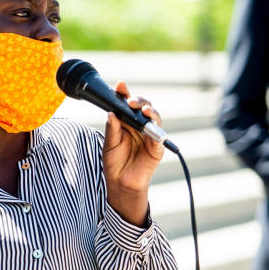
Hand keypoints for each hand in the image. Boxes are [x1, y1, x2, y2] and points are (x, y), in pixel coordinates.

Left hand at [102, 82, 163, 224]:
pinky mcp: (156, 147)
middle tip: (129, 100)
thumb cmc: (114, 163)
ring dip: (150, 111)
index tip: (120, 86)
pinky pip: (159, 136)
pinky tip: (151, 123)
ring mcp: (149, 135)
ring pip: (153, 117)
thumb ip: (112, 129)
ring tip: (143, 109)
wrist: (121, 183)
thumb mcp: (109, 144)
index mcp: (126, 122)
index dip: (124, 94)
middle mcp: (138, 126)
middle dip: (138, 101)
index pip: (126, 104)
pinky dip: (156, 129)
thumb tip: (111, 113)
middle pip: (142, 107)